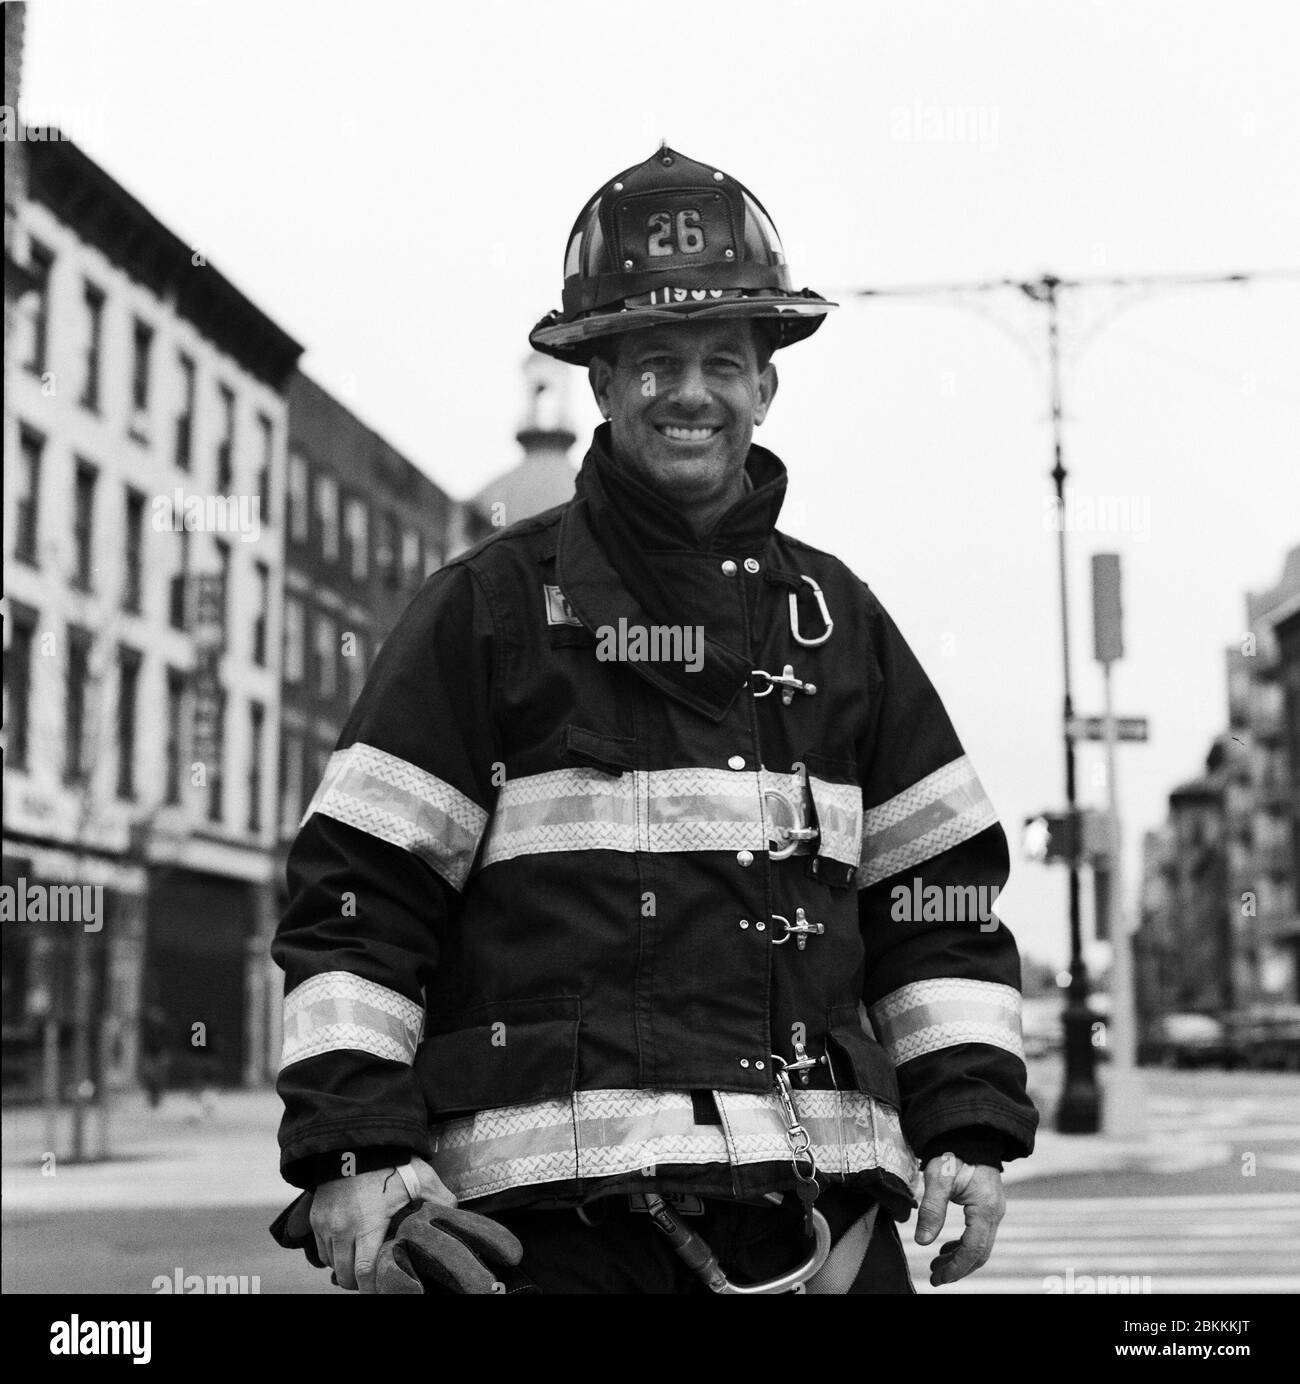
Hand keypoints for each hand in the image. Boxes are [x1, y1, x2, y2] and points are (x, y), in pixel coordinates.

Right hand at [310, 1155, 454, 1292]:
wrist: (356, 1140)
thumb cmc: (390, 1160)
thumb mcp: (421, 1177)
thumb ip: (440, 1199)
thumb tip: (454, 1213)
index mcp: (367, 1225)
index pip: (363, 1273)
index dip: (372, 1287)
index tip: (383, 1287)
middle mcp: (342, 1229)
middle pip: (345, 1274)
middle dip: (359, 1280)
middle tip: (374, 1275)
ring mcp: (325, 1224)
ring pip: (331, 1263)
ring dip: (345, 1266)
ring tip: (361, 1260)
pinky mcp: (315, 1217)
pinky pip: (320, 1248)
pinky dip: (332, 1253)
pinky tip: (347, 1246)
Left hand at [914, 1152, 1004, 1286]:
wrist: (967, 1132)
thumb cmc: (953, 1151)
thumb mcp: (938, 1177)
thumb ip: (931, 1209)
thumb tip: (923, 1241)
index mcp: (986, 1208)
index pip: (974, 1249)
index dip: (956, 1268)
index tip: (938, 1278)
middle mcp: (995, 1212)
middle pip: (980, 1252)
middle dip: (958, 1268)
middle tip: (935, 1278)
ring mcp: (994, 1209)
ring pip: (980, 1245)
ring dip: (960, 1259)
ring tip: (937, 1265)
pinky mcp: (988, 1206)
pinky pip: (979, 1234)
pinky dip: (964, 1245)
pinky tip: (947, 1248)